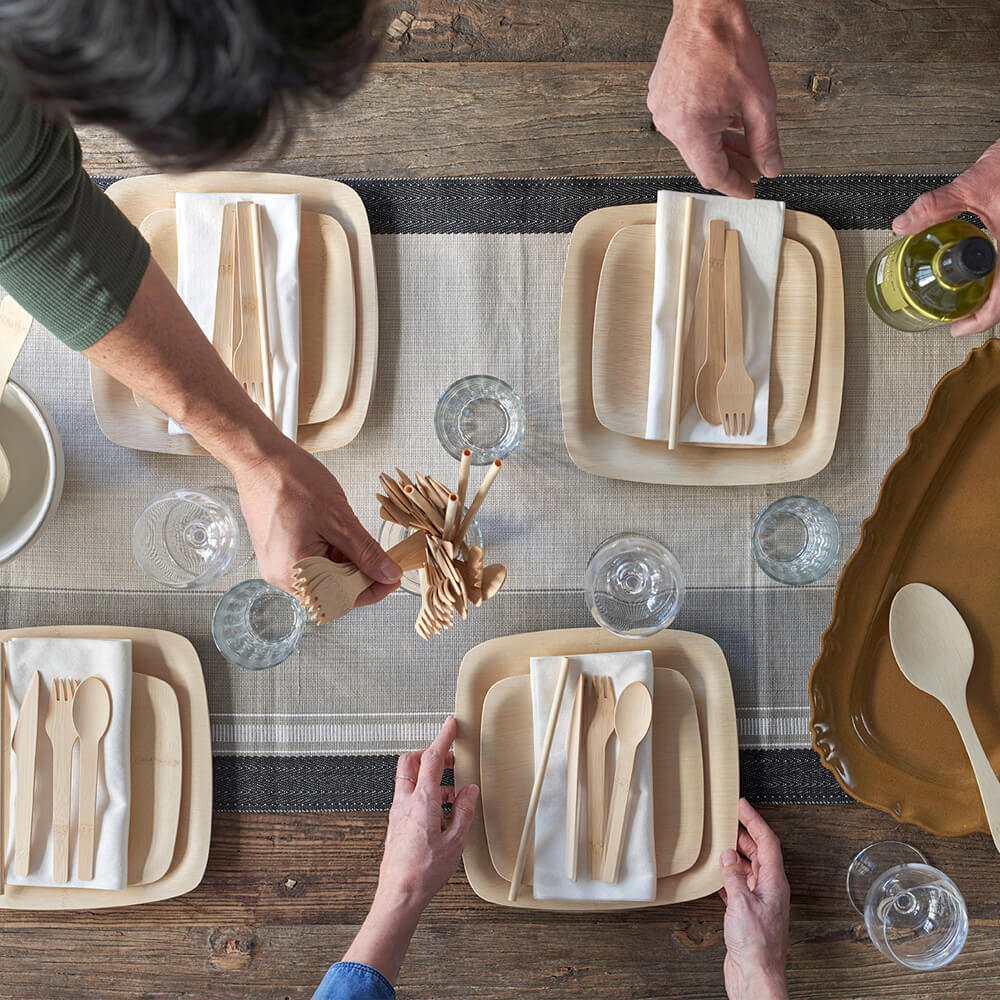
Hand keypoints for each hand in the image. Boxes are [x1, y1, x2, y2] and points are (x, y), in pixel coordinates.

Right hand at [231, 440, 400, 601]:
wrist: (260, 458)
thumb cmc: (290, 481)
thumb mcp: (339, 519)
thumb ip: (367, 552)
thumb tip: (388, 573)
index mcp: (295, 572)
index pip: (344, 598)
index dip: (374, 589)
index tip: (393, 577)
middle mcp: (282, 575)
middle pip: (334, 589)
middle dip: (360, 573)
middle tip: (382, 553)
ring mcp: (277, 564)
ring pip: (324, 575)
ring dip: (346, 560)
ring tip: (351, 531)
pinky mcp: (277, 552)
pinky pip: (311, 562)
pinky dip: (330, 551)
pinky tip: (336, 531)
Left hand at [376, 716, 478, 914]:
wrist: (399, 895)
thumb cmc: (424, 873)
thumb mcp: (455, 841)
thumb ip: (464, 811)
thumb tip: (469, 791)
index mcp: (421, 802)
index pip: (431, 758)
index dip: (442, 737)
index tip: (450, 725)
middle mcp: (405, 802)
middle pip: (410, 762)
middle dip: (428, 753)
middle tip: (448, 758)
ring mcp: (397, 813)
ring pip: (408, 779)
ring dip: (427, 776)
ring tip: (450, 791)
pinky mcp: (396, 824)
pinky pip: (408, 797)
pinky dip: (423, 794)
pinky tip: (440, 811)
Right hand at [647, 0, 781, 197]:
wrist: (705, 9)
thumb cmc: (728, 44)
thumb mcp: (759, 99)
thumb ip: (765, 140)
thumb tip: (771, 167)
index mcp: (691, 129)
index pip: (714, 175)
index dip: (735, 186)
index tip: (749, 191)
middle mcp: (670, 124)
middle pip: (702, 161)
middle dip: (731, 166)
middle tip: (754, 167)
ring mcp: (661, 110)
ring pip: (693, 144)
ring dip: (719, 147)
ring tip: (744, 143)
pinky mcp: (659, 98)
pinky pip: (684, 125)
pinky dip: (706, 129)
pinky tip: (726, 123)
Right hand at [719, 798, 789, 999]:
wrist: (756, 978)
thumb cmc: (757, 947)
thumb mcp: (741, 904)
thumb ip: (733, 876)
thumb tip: (726, 855)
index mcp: (774, 883)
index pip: (767, 842)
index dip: (754, 821)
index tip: (741, 805)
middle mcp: (769, 889)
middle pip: (758, 852)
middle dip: (744, 833)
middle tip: (728, 818)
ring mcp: (759, 902)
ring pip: (747, 868)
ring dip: (734, 854)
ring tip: (719, 841)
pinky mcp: (747, 914)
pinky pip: (737, 886)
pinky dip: (727, 875)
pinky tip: (716, 874)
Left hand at [892, 138, 999, 335]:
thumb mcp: (974, 184)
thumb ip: (935, 206)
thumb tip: (903, 225)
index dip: (980, 320)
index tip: (957, 329)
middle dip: (983, 310)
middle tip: (959, 317)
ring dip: (992, 293)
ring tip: (969, 297)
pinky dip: (997, 275)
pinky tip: (983, 270)